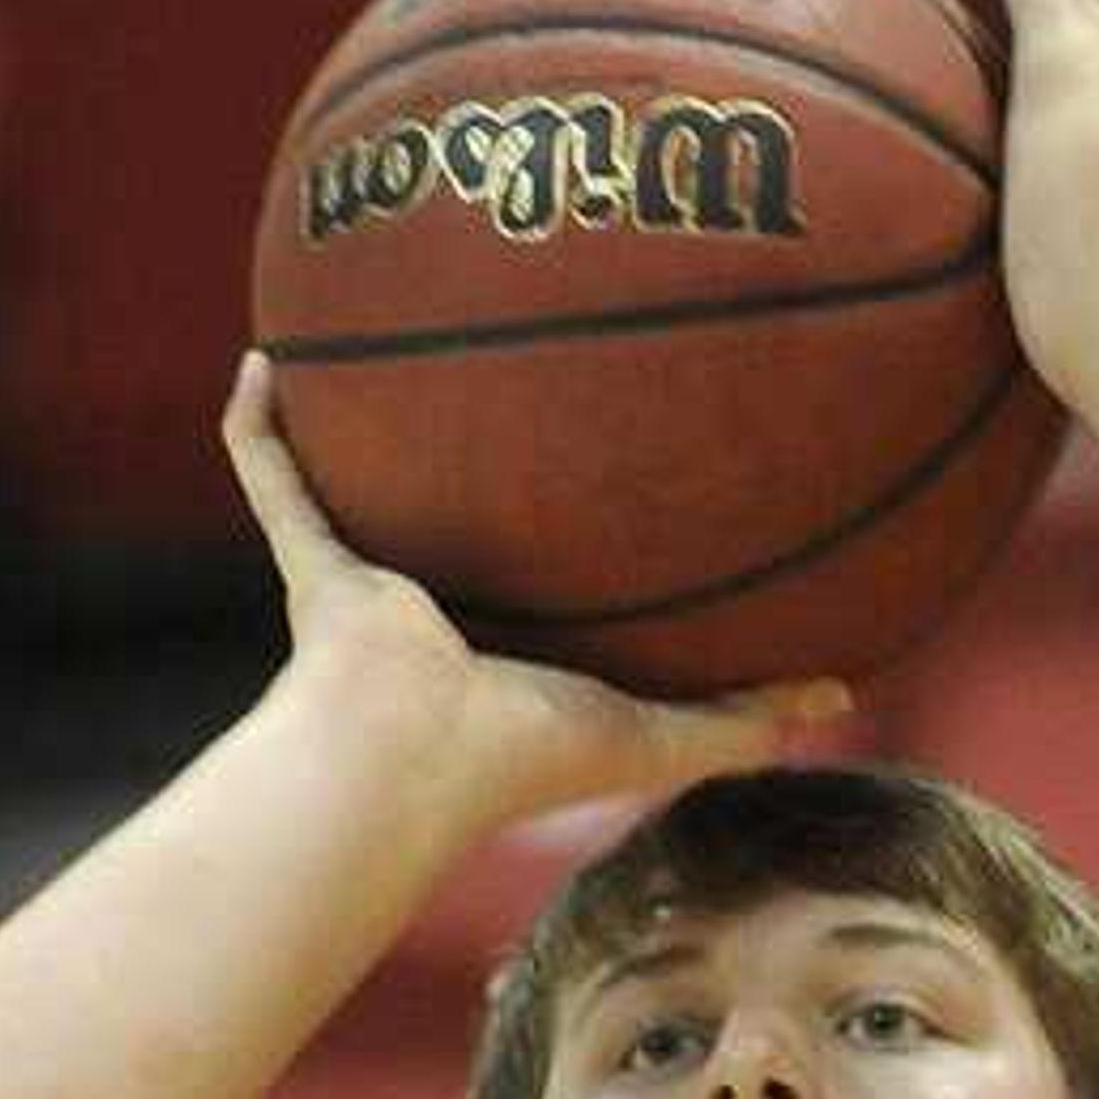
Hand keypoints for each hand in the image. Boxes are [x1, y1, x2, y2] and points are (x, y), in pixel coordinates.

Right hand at [220, 357, 847, 837]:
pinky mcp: (311, 570)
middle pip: (447, 515)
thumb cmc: (526, 759)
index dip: (562, 521)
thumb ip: (743, 717)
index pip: (540, 574)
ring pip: (350, 488)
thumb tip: (843, 694)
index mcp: (505, 645)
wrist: (410, 764)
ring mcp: (364, 587)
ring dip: (346, 422)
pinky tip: (261, 355)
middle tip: (497, 363)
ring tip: (360, 333)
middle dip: (457, 453)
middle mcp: (431, 611)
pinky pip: (271, 480)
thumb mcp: (659, 737)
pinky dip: (255, 428)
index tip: (604, 447)